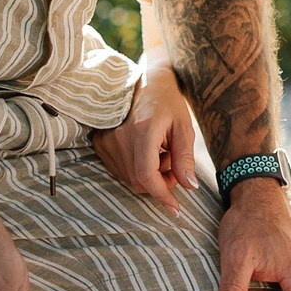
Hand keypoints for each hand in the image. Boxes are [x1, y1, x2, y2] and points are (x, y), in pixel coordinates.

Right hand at [93, 61, 197, 208]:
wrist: (144, 81)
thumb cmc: (168, 102)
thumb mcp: (183, 127)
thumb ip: (185, 158)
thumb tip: (189, 187)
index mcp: (143, 132)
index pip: (147, 176)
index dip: (161, 195)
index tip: (175, 209)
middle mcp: (120, 138)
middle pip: (139, 181)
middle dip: (160, 182)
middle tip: (174, 165)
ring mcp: (107, 141)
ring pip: (129, 178)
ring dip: (148, 175)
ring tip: (161, 153)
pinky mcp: (100, 143)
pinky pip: (119, 170)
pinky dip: (136, 169)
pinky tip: (146, 152)